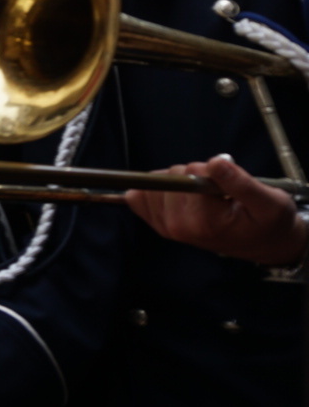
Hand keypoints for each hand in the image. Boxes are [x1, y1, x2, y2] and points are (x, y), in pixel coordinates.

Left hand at [125, 156, 307, 265]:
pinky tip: (180, 196)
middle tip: (218, 193)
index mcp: (204, 222)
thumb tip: (214, 163)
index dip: (210, 171)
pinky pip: (139, 196)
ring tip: (206, 197)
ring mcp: (166, 227)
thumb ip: (239, 182)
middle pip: (173, 174)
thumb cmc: (268, 222)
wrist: (264, 243)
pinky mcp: (159, 224)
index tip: (225, 186)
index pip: (190, 173)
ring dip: (181, 182)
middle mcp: (179, 226)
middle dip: (195, 175)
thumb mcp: (268, 201)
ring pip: (160, 180)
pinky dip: (157, 189)